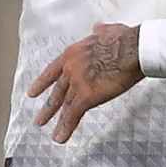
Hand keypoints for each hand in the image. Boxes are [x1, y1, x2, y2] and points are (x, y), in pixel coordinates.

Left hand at [28, 24, 143, 143]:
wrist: (132, 48)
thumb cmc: (124, 39)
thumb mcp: (107, 30)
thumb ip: (100, 32)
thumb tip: (97, 28)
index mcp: (73, 54)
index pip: (53, 71)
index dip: (42, 83)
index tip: (33, 93)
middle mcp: (70, 69)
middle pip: (57, 92)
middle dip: (48, 107)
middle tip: (39, 120)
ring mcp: (77, 83)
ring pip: (63, 105)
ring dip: (56, 120)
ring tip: (49, 132)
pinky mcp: (87, 96)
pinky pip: (73, 115)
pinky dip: (66, 128)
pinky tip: (60, 138)